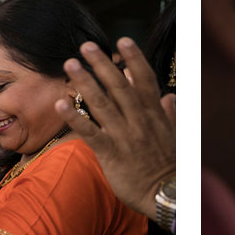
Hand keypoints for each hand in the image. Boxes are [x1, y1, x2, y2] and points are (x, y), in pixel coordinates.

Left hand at [57, 38, 173, 218]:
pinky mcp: (110, 153)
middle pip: (119, 86)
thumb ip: (170, 113)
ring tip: (70, 65)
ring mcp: (124, 136)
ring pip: (102, 104)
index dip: (134, 58)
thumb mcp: (175, 135)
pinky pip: (90, 132)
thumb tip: (169, 95)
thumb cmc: (170, 166)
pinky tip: (60, 104)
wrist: (167, 195)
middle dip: (102, 64)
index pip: (144, 80)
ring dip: (85, 83)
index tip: (123, 40)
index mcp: (154, 114)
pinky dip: (75, 117)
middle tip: (86, 45)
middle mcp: (138, 121)